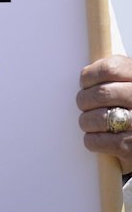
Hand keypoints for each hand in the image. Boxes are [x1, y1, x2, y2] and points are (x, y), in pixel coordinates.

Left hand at [77, 55, 131, 174]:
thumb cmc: (130, 106)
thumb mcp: (128, 84)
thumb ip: (113, 76)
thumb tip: (85, 77)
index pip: (108, 69)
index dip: (89, 76)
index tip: (85, 84)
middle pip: (100, 94)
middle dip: (84, 100)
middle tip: (84, 105)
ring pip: (97, 118)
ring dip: (87, 122)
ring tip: (90, 122)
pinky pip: (99, 141)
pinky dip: (92, 140)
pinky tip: (97, 138)